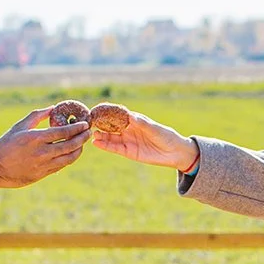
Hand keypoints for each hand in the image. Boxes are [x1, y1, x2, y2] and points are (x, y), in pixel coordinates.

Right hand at [0, 105, 89, 188]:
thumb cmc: (6, 144)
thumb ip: (37, 116)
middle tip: (88, 132)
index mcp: (36, 138)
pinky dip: (69, 159)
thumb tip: (53, 108)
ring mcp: (43, 165)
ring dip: (78, 150)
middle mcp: (42, 152)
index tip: (84, 124)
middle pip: (70, 145)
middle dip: (82, 138)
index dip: (76, 128)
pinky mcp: (43, 175)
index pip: (63, 132)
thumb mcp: (19, 127)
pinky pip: (61, 166)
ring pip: (69, 158)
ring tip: (82, 143)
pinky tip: (71, 153)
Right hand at [84, 109, 199, 170]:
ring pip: (111, 138)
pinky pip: (115, 148)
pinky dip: (106, 146)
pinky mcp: (129, 152)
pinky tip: (97, 143)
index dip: (107, 113)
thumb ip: (142, 124)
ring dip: (101, 136)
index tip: (96, 110)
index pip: (117, 115)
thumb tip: (131, 116)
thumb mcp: (155, 129)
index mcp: (134, 120)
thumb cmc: (166, 136)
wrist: (175, 153)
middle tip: (89, 123)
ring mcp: (128, 141)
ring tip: (92, 134)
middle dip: (100, 124)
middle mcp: (129, 130)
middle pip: (111, 126)